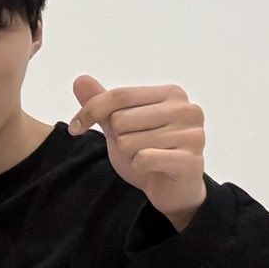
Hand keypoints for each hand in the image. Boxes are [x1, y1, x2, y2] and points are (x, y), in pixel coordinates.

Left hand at [71, 75, 206, 229]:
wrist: (172, 188)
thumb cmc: (147, 151)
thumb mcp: (118, 126)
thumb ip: (102, 103)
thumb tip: (79, 79)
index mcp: (171, 94)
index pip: (118, 95)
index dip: (89, 111)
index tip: (75, 127)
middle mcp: (186, 109)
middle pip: (121, 119)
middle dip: (118, 139)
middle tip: (136, 148)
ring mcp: (193, 134)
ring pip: (129, 142)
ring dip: (129, 155)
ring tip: (146, 158)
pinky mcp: (190, 160)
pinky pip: (144, 159)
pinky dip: (138, 166)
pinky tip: (151, 168)